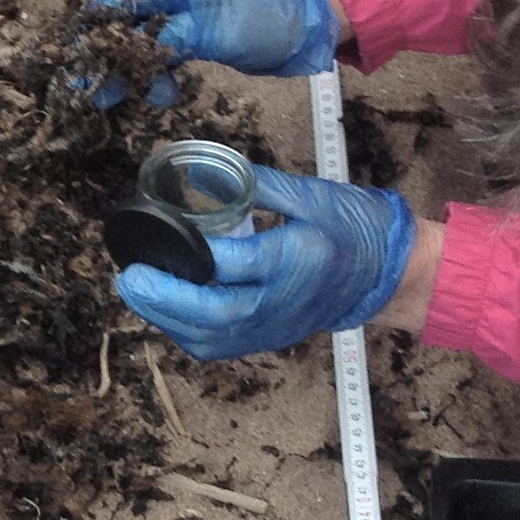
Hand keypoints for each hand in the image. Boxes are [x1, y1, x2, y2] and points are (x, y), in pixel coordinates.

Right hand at [88, 0, 342, 83]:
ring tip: (124, 99)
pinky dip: (153, 72)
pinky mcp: (189, 30)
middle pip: (121, 17)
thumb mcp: (216, 30)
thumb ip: (168, 37)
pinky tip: (160, 94)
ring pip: (136, 38)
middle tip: (92, 92)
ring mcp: (179, 8)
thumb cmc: (267, 18)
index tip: (81, 59)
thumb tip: (126, 52)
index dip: (95, 25)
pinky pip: (157, 49)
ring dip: (129, 69)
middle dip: (105, 55)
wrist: (308, 24)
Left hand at [119, 164, 414, 359]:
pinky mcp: (271, 338)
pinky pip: (221, 345)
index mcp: (298, 258)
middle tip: (130, 278)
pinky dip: (187, 332)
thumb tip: (203, 173)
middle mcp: (284, 299)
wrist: (389, 275)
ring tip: (136, 293)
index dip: (196, 254)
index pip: (237, 263)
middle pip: (218, 311)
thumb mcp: (310, 193)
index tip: (161, 232)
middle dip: (168, 298)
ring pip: (214, 336)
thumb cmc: (353, 227)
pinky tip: (164, 312)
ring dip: (169, 319)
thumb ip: (256, 184)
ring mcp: (276, 325)